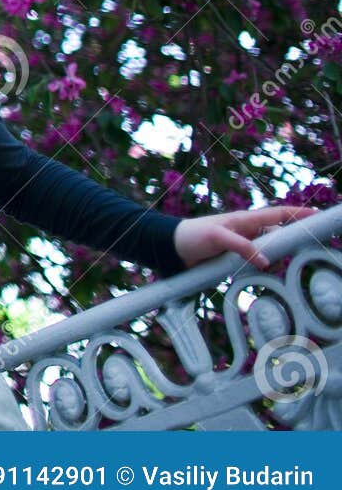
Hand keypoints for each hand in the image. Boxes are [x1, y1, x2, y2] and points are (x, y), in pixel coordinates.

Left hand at [173, 205, 320, 270]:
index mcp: (245, 220)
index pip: (277, 214)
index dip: (298, 214)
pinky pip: (257, 265)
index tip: (317, 215)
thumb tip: (265, 262)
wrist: (172, 249)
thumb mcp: (217, 237)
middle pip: (279, 236)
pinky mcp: (237, 260)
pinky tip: (262, 275)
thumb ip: (241, 247)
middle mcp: (248, 232)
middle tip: (297, 252)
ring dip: (275, 260)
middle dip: (290, 244)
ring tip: (273, 267)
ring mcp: (243, 246)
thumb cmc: (192, 235)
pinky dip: (263, 270)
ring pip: (270, 253)